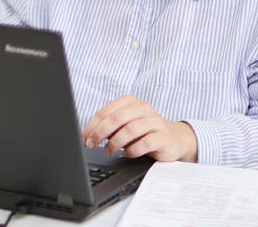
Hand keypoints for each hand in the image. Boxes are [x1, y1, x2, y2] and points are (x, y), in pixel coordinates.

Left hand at [81, 95, 197, 162]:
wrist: (173, 139)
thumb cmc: (144, 132)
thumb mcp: (125, 126)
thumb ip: (110, 127)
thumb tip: (88, 135)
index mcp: (131, 102)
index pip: (107, 111)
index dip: (93, 125)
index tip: (84, 137)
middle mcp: (143, 108)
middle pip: (117, 118)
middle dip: (101, 132)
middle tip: (92, 144)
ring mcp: (155, 121)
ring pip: (130, 129)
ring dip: (115, 143)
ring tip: (108, 151)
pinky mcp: (163, 136)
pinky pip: (144, 143)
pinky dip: (132, 151)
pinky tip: (126, 155)